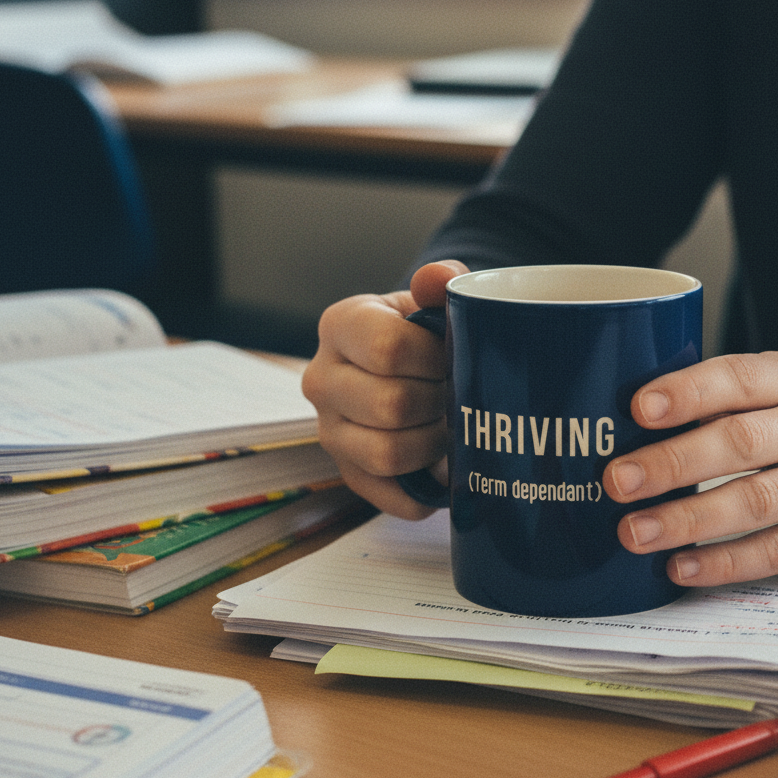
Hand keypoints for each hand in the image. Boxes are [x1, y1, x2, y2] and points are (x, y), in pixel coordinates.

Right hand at [302, 260, 467, 517]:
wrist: (412, 370)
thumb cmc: (425, 334)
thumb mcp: (432, 301)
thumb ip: (439, 284)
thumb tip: (438, 280)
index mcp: (340, 325)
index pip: (388, 349)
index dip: (434, 358)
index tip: (450, 356)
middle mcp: (322, 380)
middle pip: (390, 405)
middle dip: (438, 402)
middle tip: (456, 394)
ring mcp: (330, 432)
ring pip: (387, 454)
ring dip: (433, 444)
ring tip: (449, 425)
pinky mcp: (349, 474)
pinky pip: (390, 496)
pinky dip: (426, 491)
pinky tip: (444, 470)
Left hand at [604, 352, 777, 585]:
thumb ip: (738, 399)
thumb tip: (641, 427)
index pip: (739, 378)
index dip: (688, 392)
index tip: (639, 407)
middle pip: (740, 442)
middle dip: (672, 463)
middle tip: (617, 480)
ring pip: (755, 501)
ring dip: (688, 519)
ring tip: (634, 532)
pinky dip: (727, 562)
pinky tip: (683, 567)